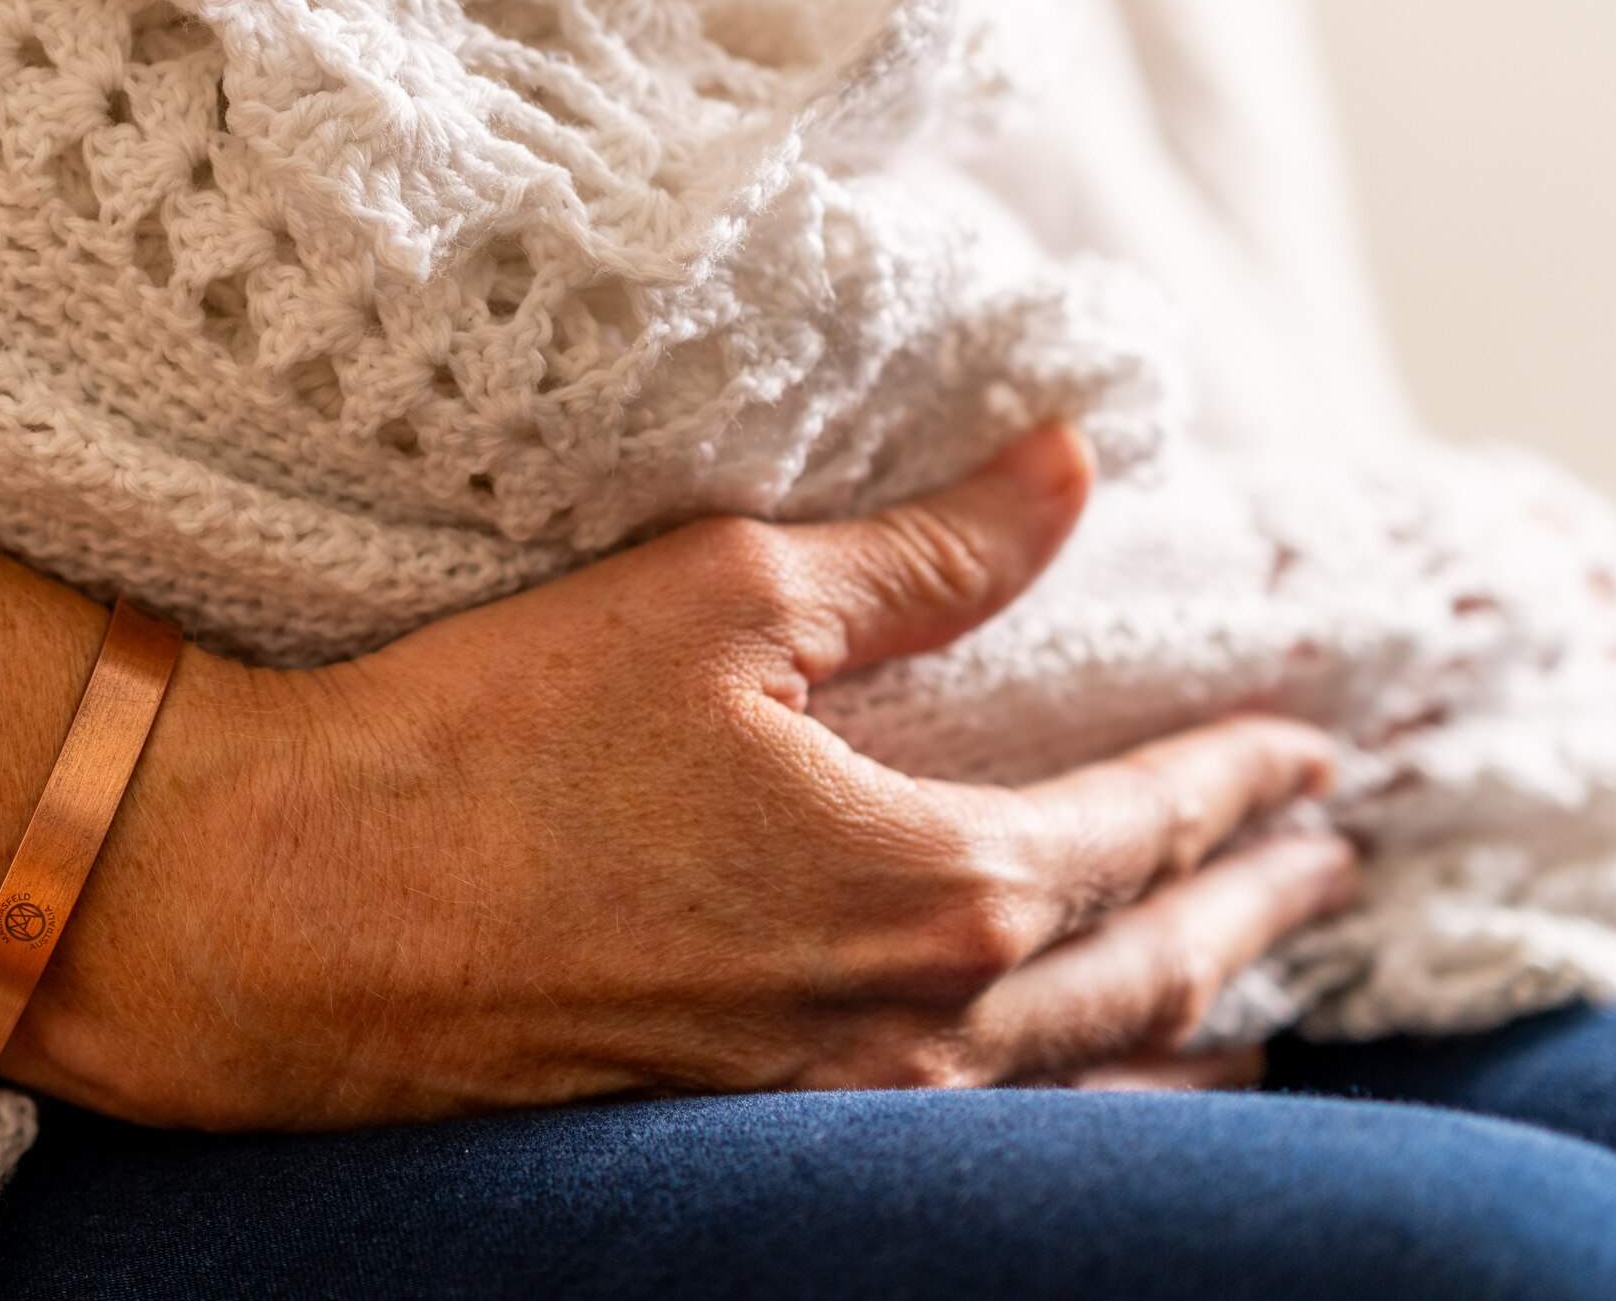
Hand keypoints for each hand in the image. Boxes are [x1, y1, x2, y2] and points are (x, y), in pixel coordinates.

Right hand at [24, 425, 1354, 1125]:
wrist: (289, 913)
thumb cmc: (486, 742)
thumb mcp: (717, 597)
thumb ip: (919, 552)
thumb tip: (1071, 468)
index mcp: (937, 890)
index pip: (1145, 829)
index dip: (1239, 784)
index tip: (1313, 752)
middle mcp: (915, 1029)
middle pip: (1148, 977)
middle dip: (1250, 912)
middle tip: (1327, 868)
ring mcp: (831, 1109)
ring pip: (1076, 1091)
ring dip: (1183, 1034)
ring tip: (1248, 1010)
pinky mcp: (738, 1137)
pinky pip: (977, 1146)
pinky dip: (1067, 1115)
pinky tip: (1057, 1100)